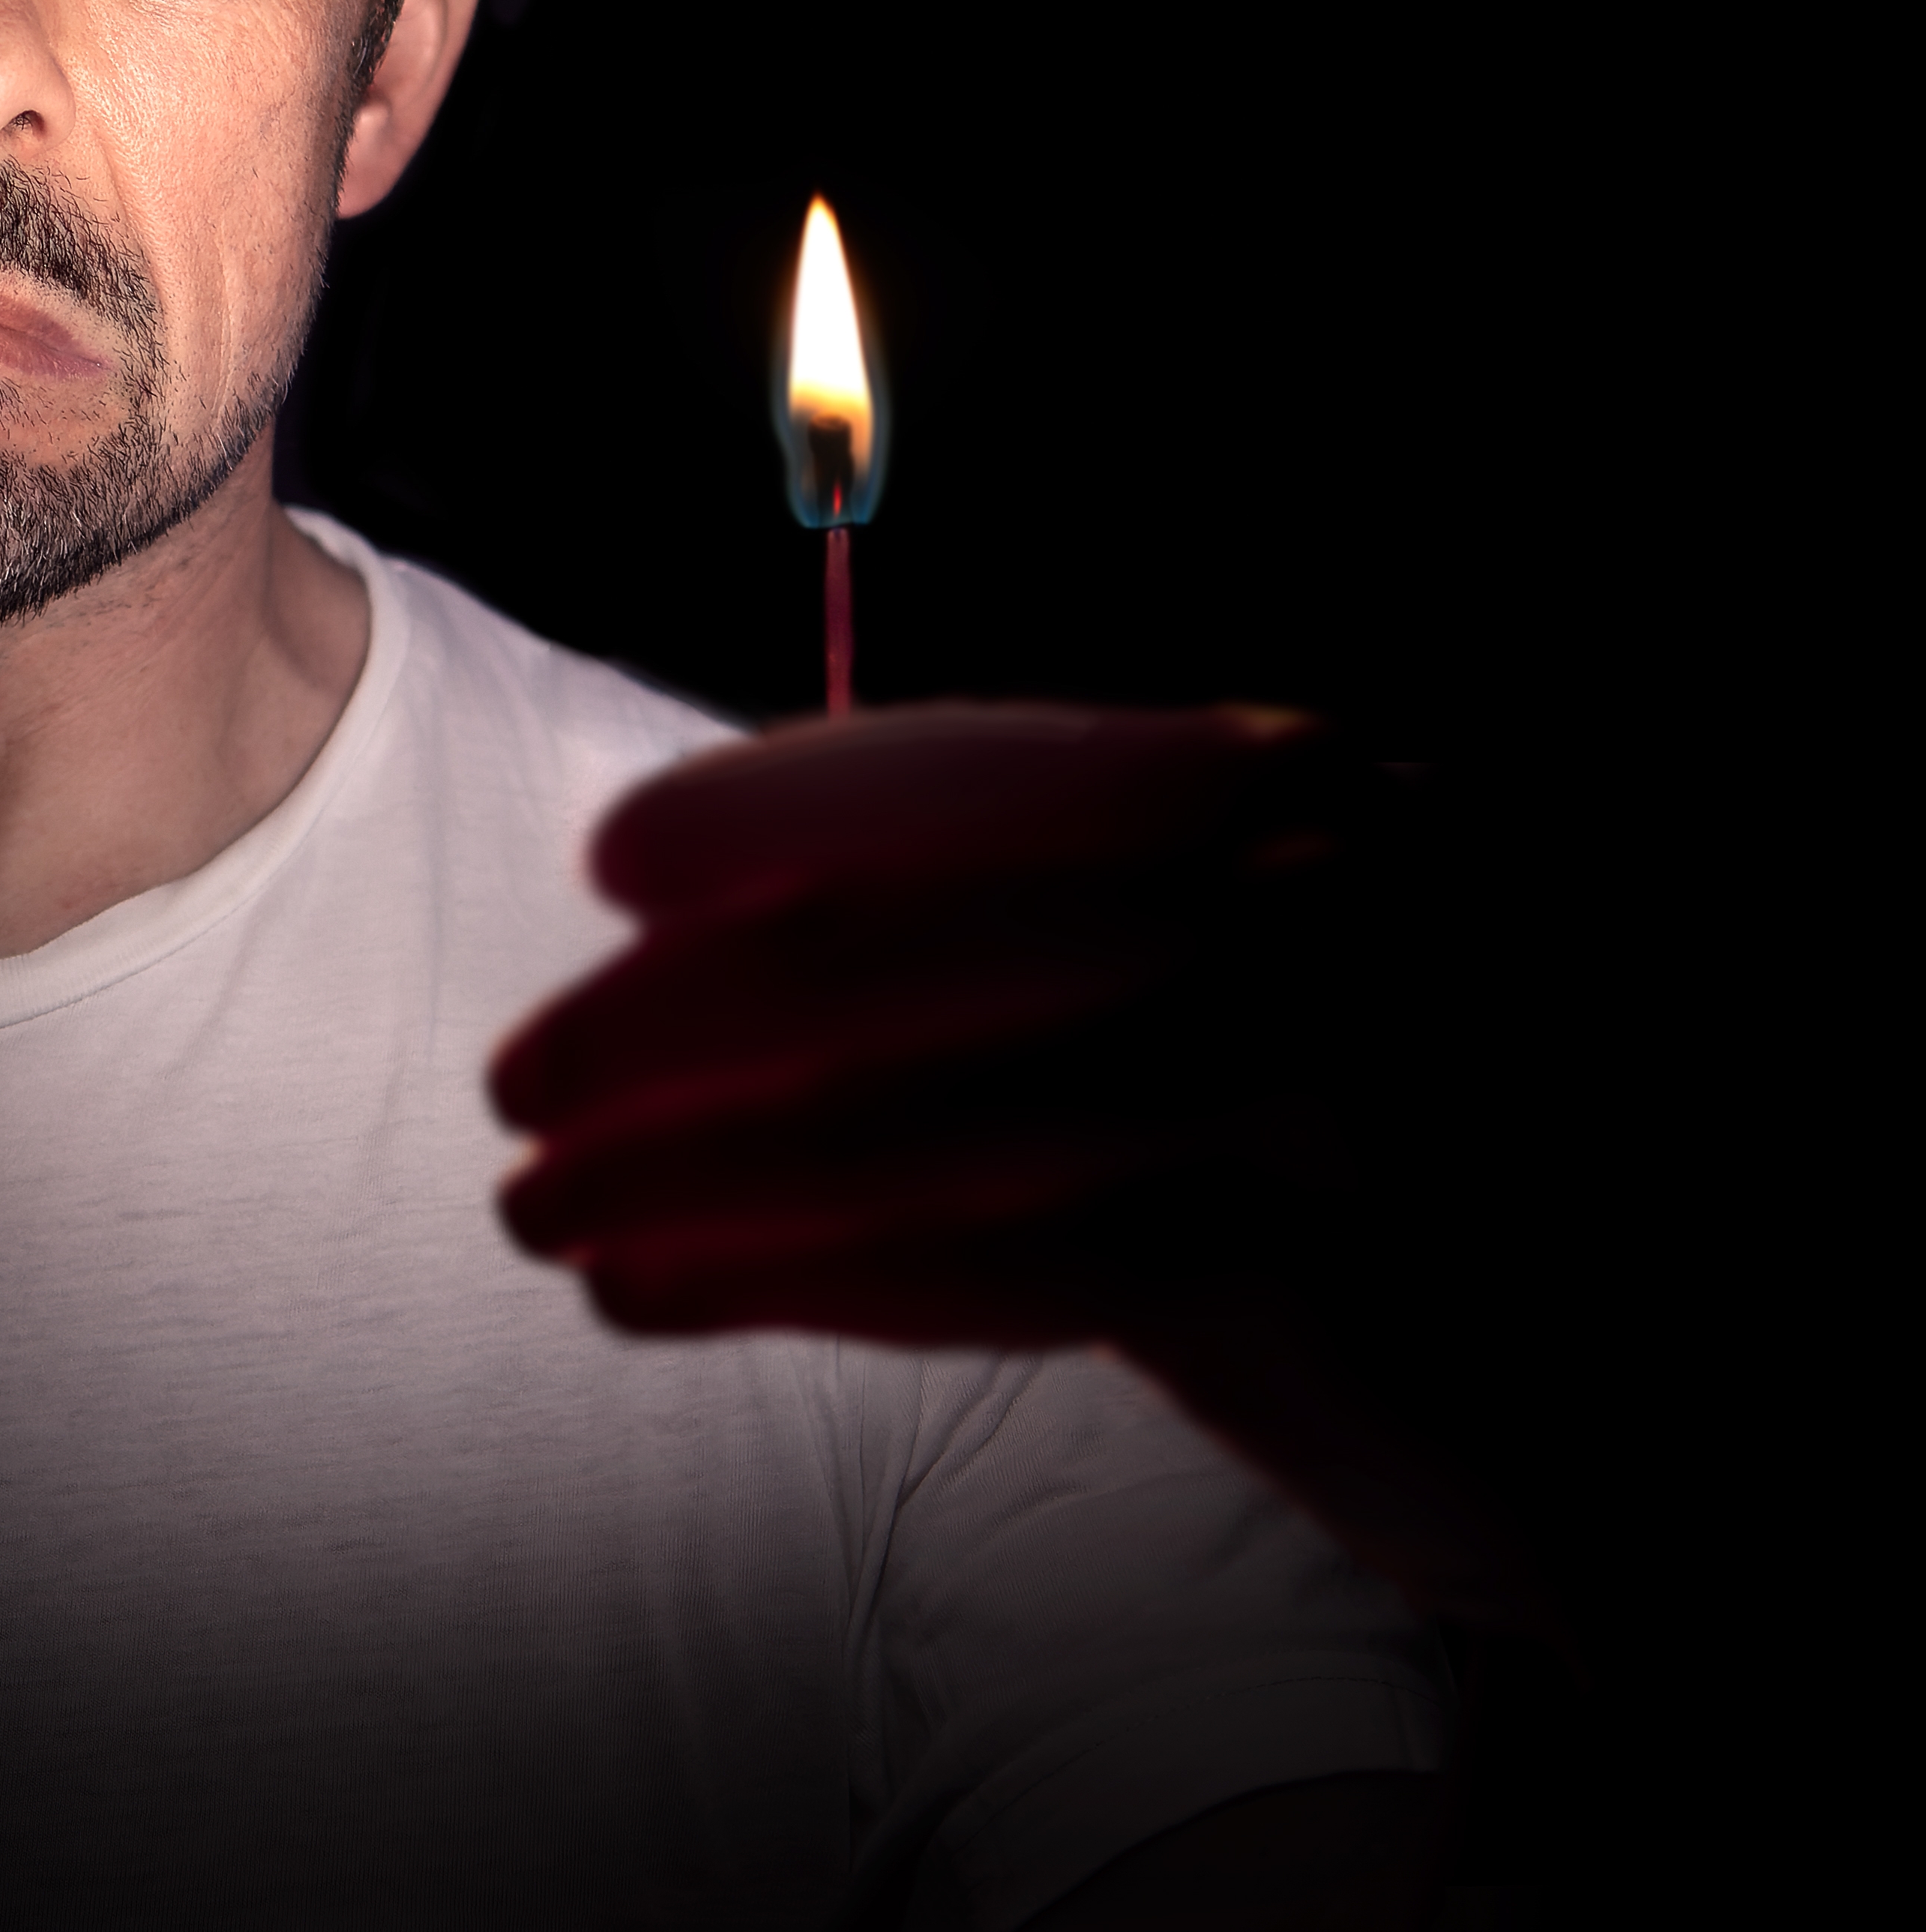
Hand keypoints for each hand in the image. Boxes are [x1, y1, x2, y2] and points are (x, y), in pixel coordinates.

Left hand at [488, 706, 1558, 1642]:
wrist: (1636, 1379)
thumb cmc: (1418, 1146)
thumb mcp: (1281, 967)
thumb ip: (1072, 913)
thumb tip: (750, 918)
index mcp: (1309, 791)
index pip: (991, 776)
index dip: (785, 812)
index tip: (615, 865)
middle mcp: (1325, 909)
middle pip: (905, 957)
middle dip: (667, 1029)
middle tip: (519, 1090)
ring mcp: (1327, 1092)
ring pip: (911, 1120)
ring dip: (688, 1171)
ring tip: (549, 1214)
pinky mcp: (1311, 1279)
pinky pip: (992, 1259)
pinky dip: (803, 1275)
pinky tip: (666, 1290)